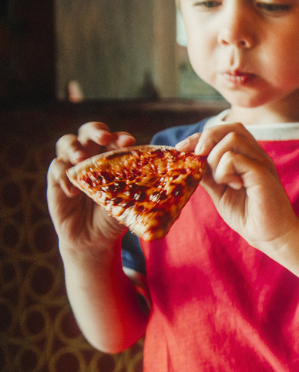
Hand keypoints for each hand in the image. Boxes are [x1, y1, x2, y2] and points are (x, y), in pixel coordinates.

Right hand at [47, 122, 136, 251]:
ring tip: (81, 159)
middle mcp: (91, 157)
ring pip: (67, 142)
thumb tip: (169, 179)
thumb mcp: (132, 203)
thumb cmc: (116, 216)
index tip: (128, 142)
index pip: (115, 139)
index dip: (120, 137)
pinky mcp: (56, 180)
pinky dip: (63, 175)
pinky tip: (73, 191)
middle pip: (89, 132)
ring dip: (74, 147)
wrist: (95, 239)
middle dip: (96, 131)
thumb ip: (143, 189)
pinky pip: (56, 168)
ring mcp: (72, 166)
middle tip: (103, 139)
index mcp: (112, 158)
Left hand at [181, 124, 298, 248]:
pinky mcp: (262, 174)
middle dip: (206, 140)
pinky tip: (232, 186)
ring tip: (221, 181)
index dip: (200, 136)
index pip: (225, 131)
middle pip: (230, 128)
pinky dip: (224, 171)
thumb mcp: (219, 191)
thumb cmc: (248, 214)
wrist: (270, 235)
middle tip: (198, 160)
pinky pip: (235, 158)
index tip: (182, 150)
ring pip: (232, 139)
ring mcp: (261, 162)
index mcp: (248, 156)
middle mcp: (256, 155)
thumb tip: (189, 160)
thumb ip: (208, 174)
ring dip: (215, 159)